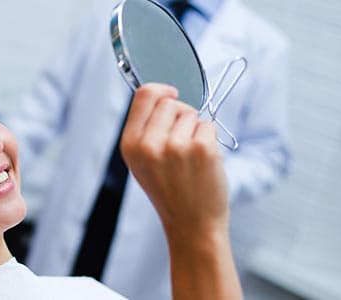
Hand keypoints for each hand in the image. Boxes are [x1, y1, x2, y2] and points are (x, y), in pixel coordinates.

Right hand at [120, 83, 228, 236]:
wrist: (191, 224)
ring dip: (195, 130)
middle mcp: (149, 145)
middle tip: (182, 141)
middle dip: (180, 114)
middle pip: (170, 102)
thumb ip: (144, 129)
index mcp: (130, 145)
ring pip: (191, 113)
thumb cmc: (169, 191)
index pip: (144, 95)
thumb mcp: (142, 162)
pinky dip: (210, 139)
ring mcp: (176, 146)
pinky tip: (203, 162)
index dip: (161, 90)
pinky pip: (208, 125)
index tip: (172, 93)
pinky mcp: (202, 149)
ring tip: (190, 157)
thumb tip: (161, 94)